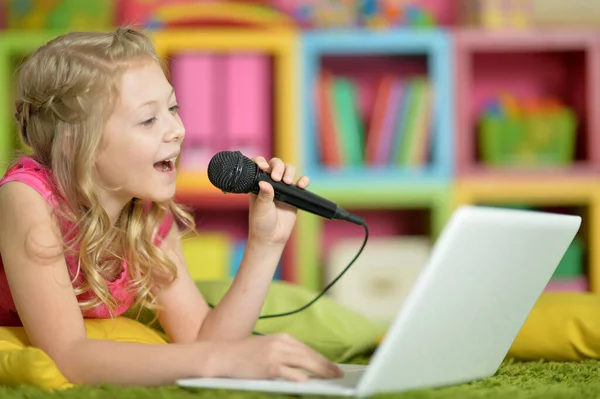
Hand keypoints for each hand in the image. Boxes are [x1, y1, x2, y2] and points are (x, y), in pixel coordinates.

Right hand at [209, 333, 342, 380]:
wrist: (223, 356)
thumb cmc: (245, 355)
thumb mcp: (268, 347)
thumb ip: (285, 353)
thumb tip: (305, 366)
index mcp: (282, 338)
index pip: (308, 349)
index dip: (323, 359)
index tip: (333, 367)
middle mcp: (281, 343)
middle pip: (310, 355)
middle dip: (326, 366)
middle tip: (339, 374)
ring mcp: (275, 354)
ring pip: (304, 363)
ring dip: (320, 371)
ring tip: (331, 379)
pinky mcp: (268, 366)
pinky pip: (289, 372)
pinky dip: (299, 377)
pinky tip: (308, 381)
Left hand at [247, 156, 309, 245]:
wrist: (272, 237)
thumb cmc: (261, 223)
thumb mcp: (261, 209)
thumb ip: (264, 196)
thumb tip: (265, 183)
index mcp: (258, 183)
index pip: (260, 166)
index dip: (262, 162)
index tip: (263, 167)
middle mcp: (270, 183)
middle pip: (276, 164)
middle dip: (278, 166)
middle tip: (277, 178)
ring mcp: (283, 188)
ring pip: (289, 170)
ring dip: (290, 171)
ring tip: (288, 182)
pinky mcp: (294, 195)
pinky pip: (301, 183)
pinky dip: (303, 180)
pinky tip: (302, 184)